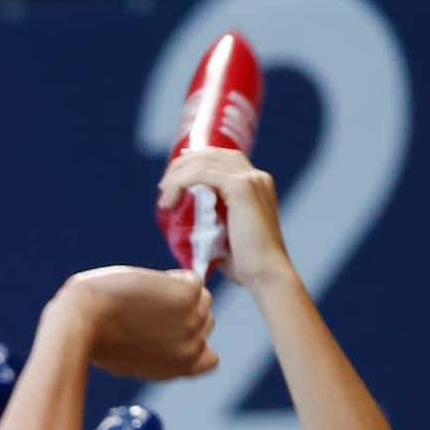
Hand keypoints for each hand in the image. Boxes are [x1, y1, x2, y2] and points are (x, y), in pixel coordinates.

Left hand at [56, 266, 218, 381]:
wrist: (83, 321)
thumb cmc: (95, 338)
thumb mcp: (131, 357)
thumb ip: (158, 351)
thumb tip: (169, 328)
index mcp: (177, 368)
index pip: (210, 359)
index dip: (195, 341)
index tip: (171, 330)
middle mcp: (190, 350)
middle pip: (205, 322)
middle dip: (181, 312)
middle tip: (145, 310)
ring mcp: (193, 322)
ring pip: (202, 299)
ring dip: (178, 293)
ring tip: (145, 298)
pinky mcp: (189, 296)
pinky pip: (193, 279)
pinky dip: (174, 277)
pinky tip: (149, 285)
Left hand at [157, 148, 290, 288]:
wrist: (266, 276)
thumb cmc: (245, 266)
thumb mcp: (225, 235)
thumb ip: (211, 220)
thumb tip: (185, 221)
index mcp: (255, 184)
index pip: (221, 159)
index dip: (194, 163)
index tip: (172, 180)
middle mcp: (256, 176)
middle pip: (211, 153)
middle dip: (182, 165)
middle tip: (163, 187)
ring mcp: (250, 179)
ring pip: (204, 161)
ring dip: (178, 175)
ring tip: (164, 196)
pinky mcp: (241, 188)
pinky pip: (202, 174)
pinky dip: (181, 182)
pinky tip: (170, 201)